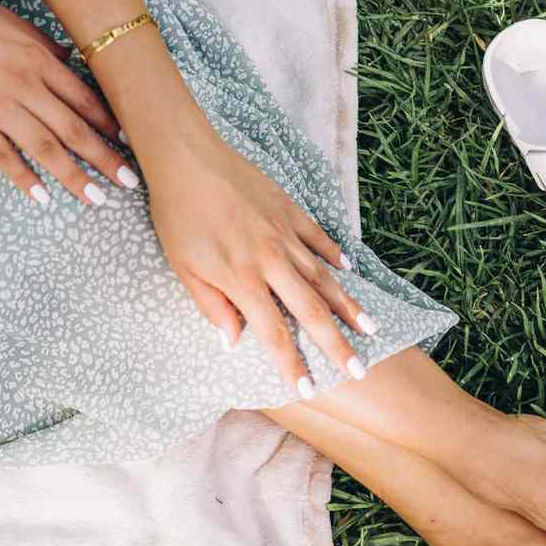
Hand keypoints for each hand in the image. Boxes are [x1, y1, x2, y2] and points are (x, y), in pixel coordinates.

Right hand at [0, 0, 137, 204]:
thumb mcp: (7, 19)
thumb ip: (41, 44)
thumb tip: (68, 58)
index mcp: (36, 57)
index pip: (84, 97)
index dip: (109, 123)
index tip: (130, 142)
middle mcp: (23, 83)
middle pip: (74, 128)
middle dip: (106, 157)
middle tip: (131, 182)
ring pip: (44, 147)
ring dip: (74, 176)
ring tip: (96, 198)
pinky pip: (2, 157)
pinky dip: (23, 179)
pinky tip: (42, 198)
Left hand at [144, 121, 377, 395]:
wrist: (186, 156)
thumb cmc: (177, 215)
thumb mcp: (184, 267)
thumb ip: (212, 306)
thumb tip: (233, 342)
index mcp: (241, 278)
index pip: (273, 333)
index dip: (292, 364)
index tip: (309, 389)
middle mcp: (271, 259)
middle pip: (311, 310)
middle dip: (336, 344)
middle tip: (358, 370)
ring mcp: (284, 232)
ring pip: (323, 276)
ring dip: (348, 305)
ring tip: (369, 328)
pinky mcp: (288, 208)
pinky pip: (318, 237)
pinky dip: (334, 255)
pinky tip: (348, 271)